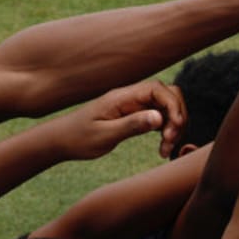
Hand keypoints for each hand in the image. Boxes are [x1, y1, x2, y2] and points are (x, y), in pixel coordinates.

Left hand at [54, 79, 186, 160]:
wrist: (61, 141)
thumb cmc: (78, 138)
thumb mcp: (104, 135)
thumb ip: (132, 125)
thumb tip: (159, 117)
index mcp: (123, 97)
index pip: (158, 89)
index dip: (172, 106)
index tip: (172, 130)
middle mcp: (131, 97)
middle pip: (169, 95)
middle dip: (177, 117)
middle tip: (169, 141)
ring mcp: (134, 106)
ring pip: (166, 108)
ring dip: (173, 127)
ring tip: (165, 149)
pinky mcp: (135, 116)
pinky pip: (160, 117)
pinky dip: (166, 131)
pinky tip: (162, 147)